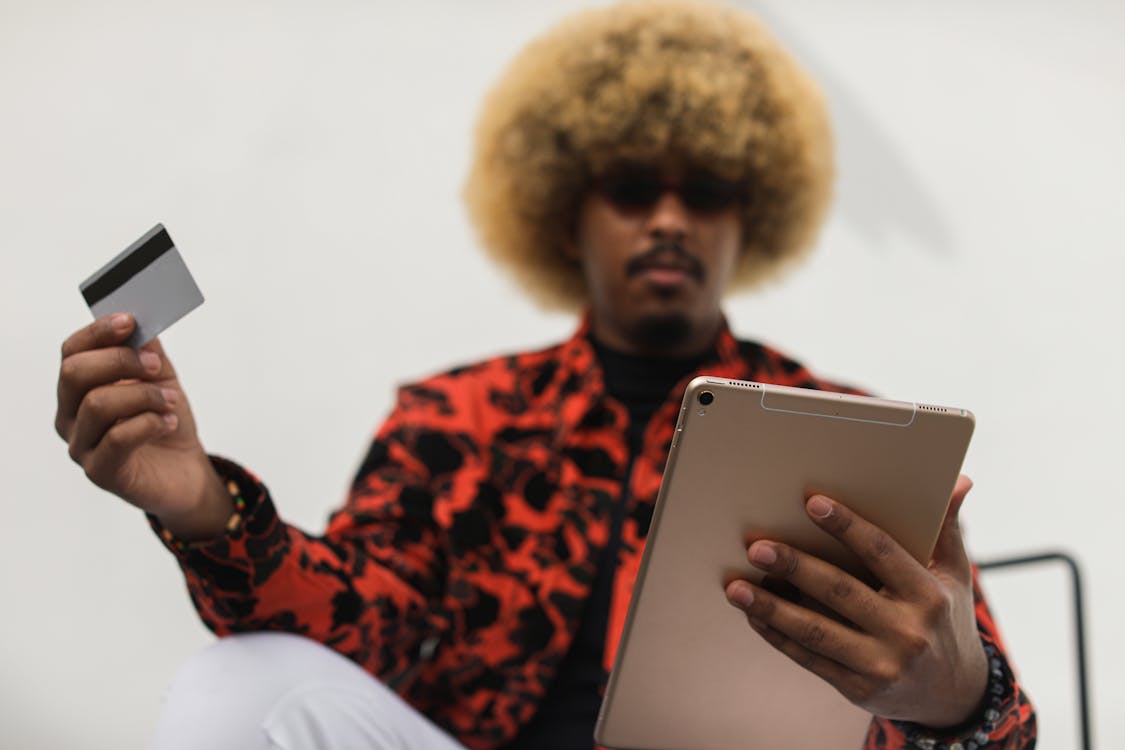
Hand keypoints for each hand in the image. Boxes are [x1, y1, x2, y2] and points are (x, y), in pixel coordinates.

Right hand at [56, 313, 230, 538]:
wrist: (185, 473)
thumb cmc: (165, 423)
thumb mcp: (161, 379)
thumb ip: (148, 351)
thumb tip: (141, 322)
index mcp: (79, 389)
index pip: (72, 352)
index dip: (98, 332)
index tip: (130, 321)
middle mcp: (70, 416)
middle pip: (75, 373)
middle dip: (121, 361)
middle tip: (156, 366)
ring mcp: (81, 446)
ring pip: (97, 404)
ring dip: (143, 395)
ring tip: (170, 401)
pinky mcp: (100, 472)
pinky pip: (117, 438)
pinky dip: (150, 423)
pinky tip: (169, 423)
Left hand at [724, 476, 987, 727]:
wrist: (955, 695)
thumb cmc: (946, 619)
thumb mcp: (954, 575)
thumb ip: (946, 528)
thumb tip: (959, 480)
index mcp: (928, 595)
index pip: (881, 552)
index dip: (846, 526)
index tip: (813, 502)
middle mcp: (907, 631)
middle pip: (840, 591)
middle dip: (795, 567)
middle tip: (757, 547)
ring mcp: (881, 664)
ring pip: (816, 631)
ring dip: (772, 608)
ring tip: (736, 587)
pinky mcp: (858, 687)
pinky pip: (809, 658)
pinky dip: (777, 636)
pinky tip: (753, 615)